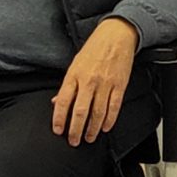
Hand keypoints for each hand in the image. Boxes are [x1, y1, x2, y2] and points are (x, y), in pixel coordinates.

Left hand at [52, 18, 138, 145]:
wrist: (116, 36)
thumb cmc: (94, 48)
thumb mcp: (75, 64)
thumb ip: (67, 85)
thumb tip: (57, 102)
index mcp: (74, 75)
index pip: (63, 101)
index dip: (59, 119)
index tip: (58, 130)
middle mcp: (89, 81)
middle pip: (80, 112)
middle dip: (76, 130)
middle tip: (74, 140)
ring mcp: (105, 84)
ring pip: (97, 113)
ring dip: (92, 129)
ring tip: (89, 138)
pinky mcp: (119, 85)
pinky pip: (114, 107)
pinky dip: (109, 120)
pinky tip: (105, 128)